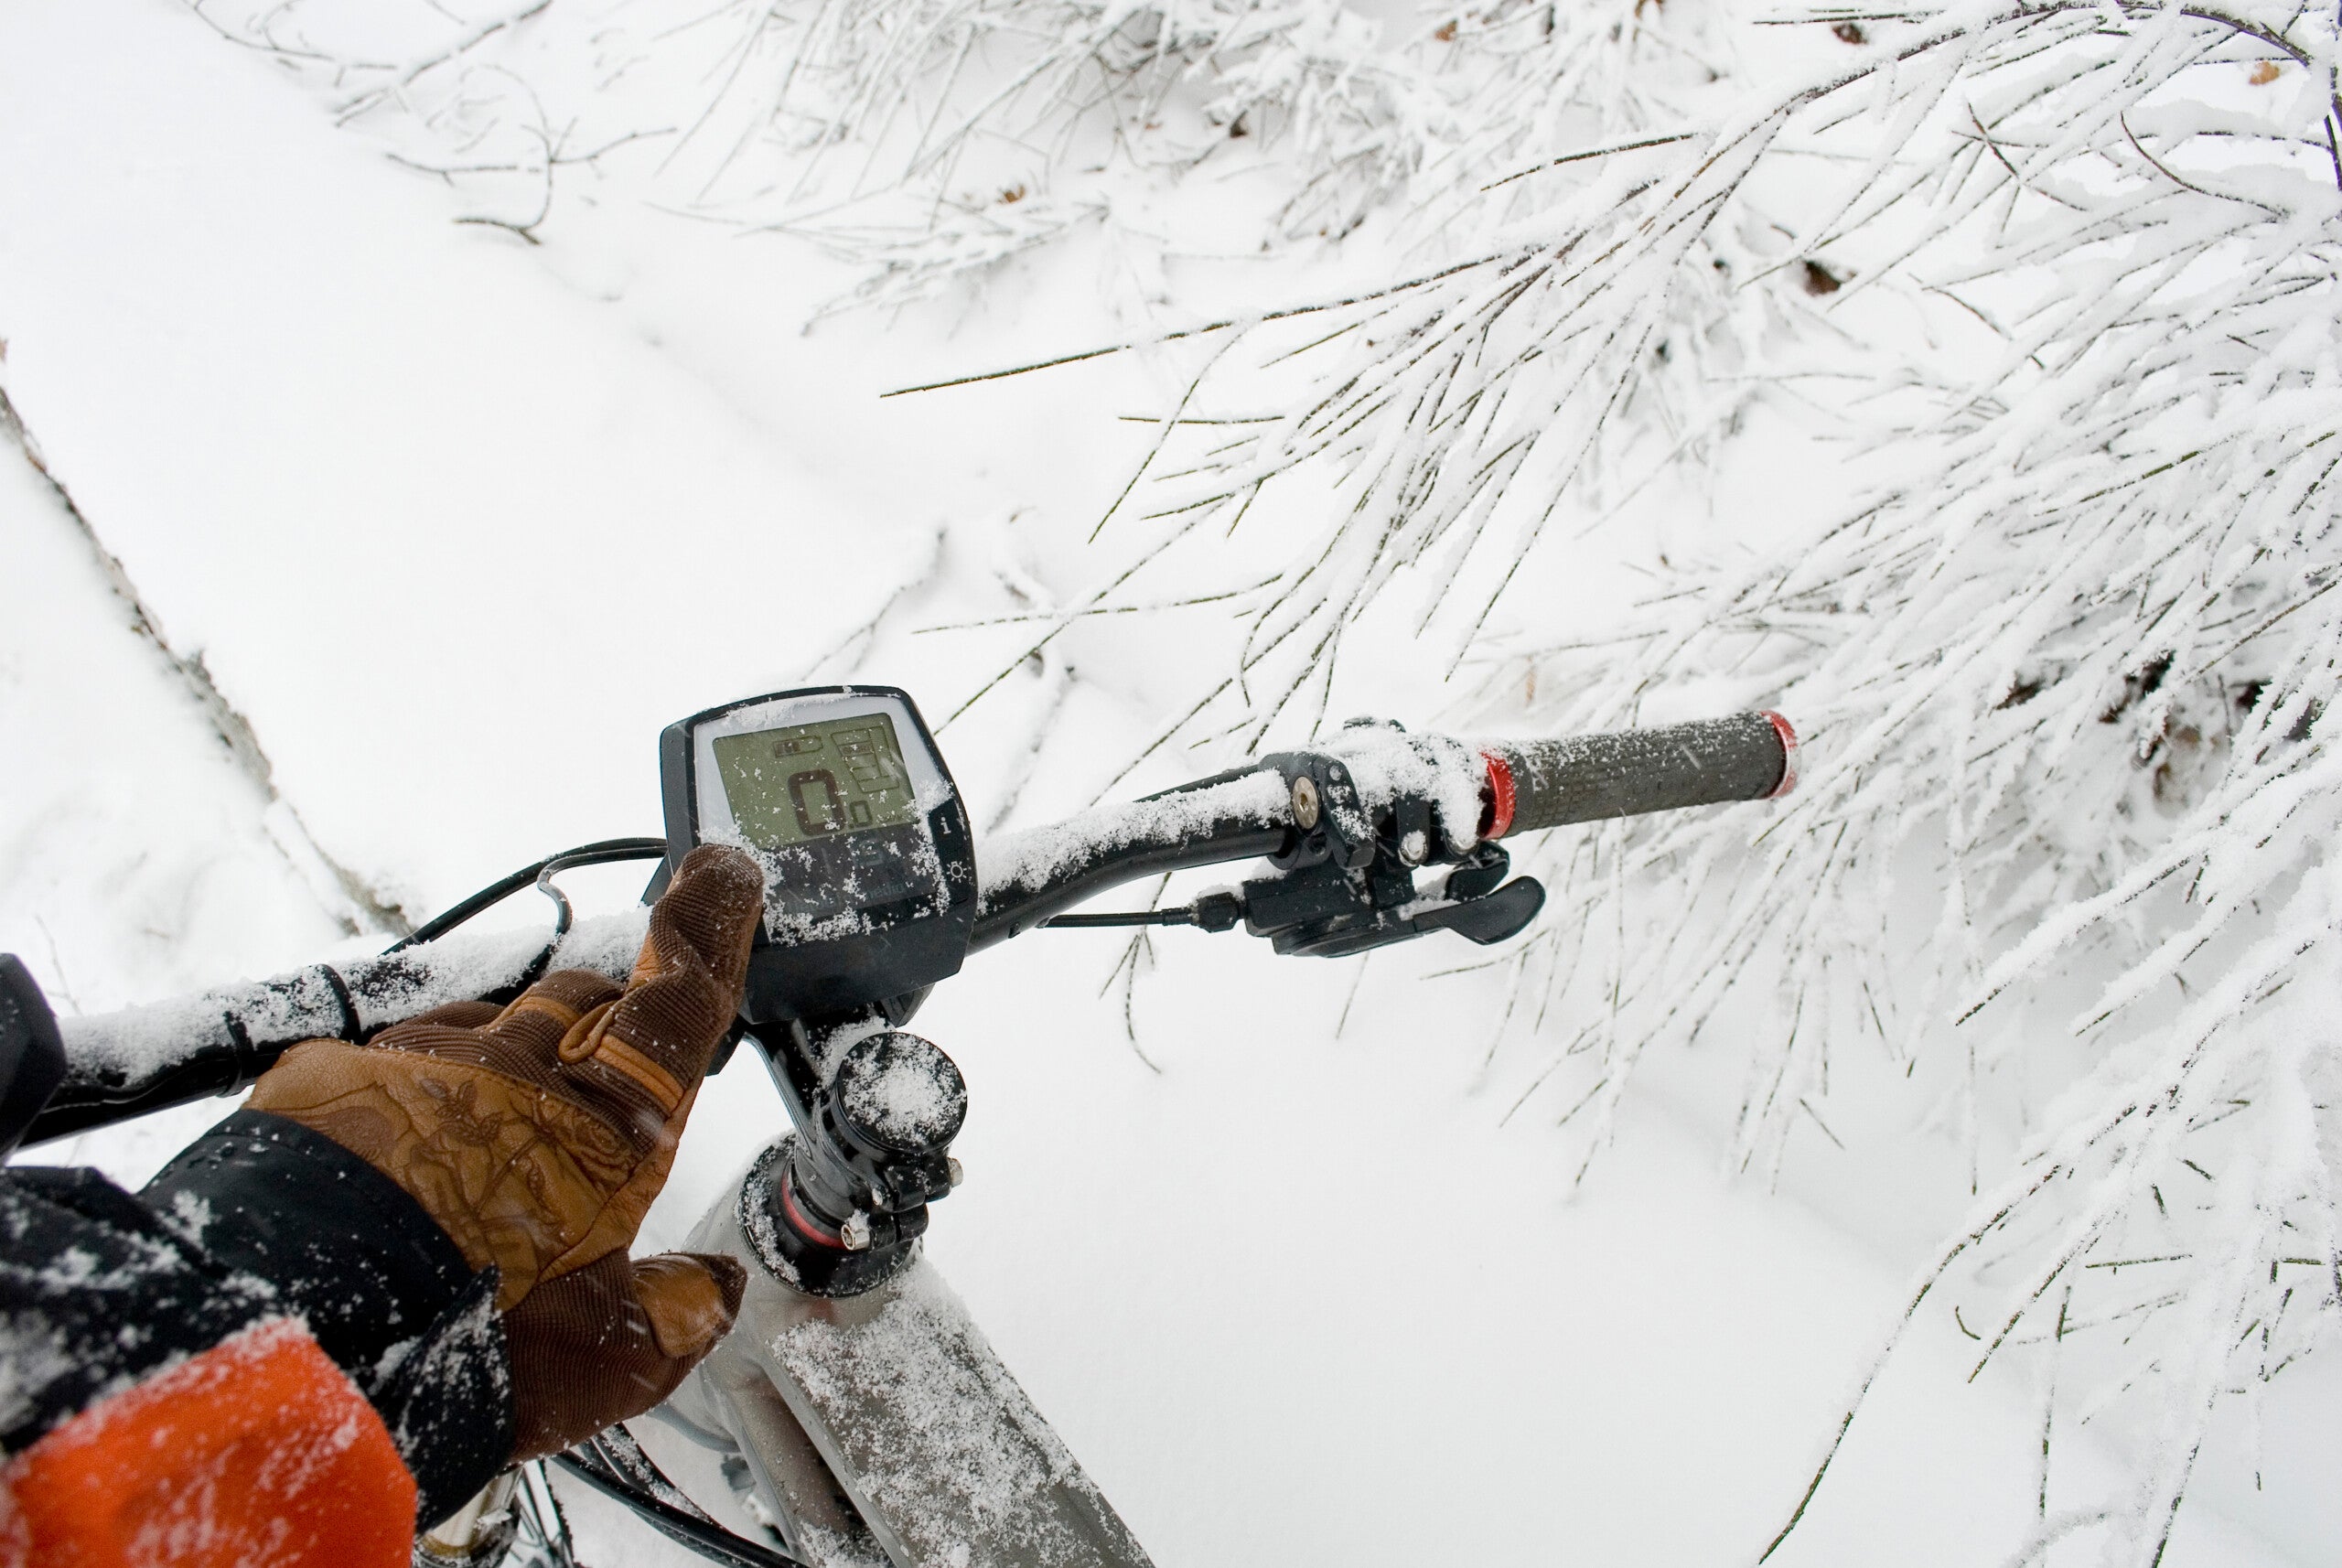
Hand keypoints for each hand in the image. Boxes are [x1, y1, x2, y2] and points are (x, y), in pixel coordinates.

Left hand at [247, 844, 764, 1458]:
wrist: (284, 1332)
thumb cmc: (464, 1345)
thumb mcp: (599, 1362)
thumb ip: (671, 1318)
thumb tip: (713, 1288)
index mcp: (606, 1125)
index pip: (678, 1001)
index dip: (708, 926)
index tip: (722, 866)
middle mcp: (522, 1068)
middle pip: (581, 999)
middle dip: (603, 1016)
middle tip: (596, 1080)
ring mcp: (424, 1062)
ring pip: (489, 1024)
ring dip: (504, 1061)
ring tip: (481, 1147)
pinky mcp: (333, 1074)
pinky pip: (394, 1060)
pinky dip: (414, 1091)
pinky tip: (397, 1157)